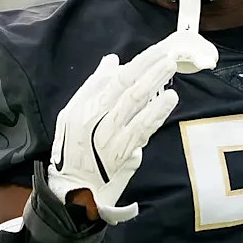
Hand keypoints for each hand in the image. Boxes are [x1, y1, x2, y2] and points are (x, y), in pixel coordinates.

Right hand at [46, 0, 216, 223]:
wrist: (73, 190)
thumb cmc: (74, 150)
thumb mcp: (72, 115)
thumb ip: (93, 87)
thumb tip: (112, 61)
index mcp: (82, 106)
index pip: (113, 78)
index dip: (138, 63)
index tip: (157, 51)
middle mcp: (93, 118)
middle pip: (124, 86)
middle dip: (149, 67)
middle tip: (170, 54)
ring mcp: (108, 136)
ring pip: (133, 104)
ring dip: (154, 83)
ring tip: (170, 68)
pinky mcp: (121, 153)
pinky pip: (142, 129)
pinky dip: (156, 112)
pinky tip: (168, 99)